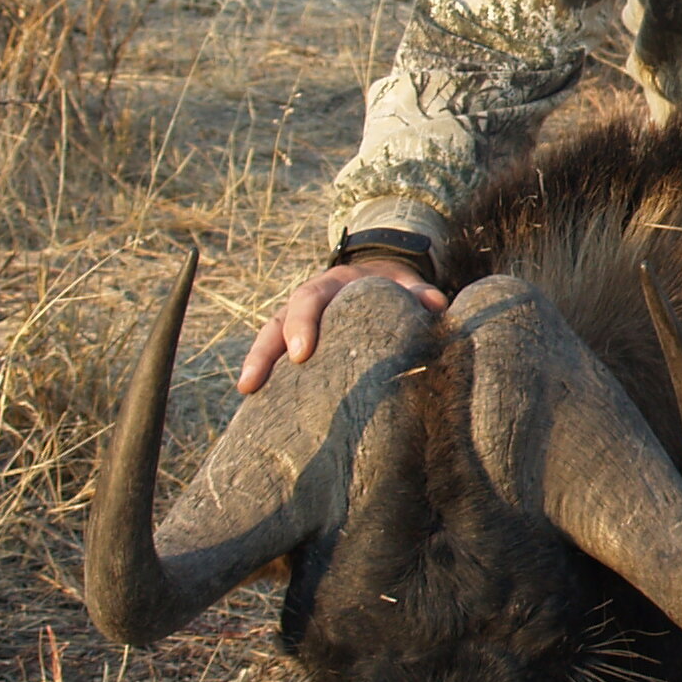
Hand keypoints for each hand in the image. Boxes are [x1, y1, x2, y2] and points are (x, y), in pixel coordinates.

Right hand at [240, 259, 446, 394]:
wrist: (379, 278)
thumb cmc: (393, 287)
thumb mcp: (405, 283)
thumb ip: (419, 292)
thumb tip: (435, 306)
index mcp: (333, 283)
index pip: (310, 298)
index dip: (302, 323)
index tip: (301, 352)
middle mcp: (308, 300)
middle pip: (277, 320)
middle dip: (267, 350)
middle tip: (257, 382)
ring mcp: (297, 321)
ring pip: (268, 338)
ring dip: (256, 364)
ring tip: (246, 392)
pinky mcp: (295, 340)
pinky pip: (275, 355)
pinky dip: (266, 374)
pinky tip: (257, 403)